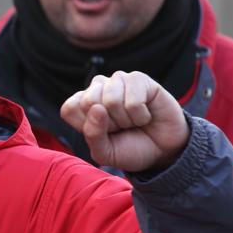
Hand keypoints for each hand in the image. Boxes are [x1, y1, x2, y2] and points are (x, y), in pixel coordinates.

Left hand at [60, 71, 189, 172]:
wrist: (163, 151)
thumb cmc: (130, 148)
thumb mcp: (105, 152)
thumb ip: (93, 135)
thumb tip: (96, 108)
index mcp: (83, 103)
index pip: (70, 109)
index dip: (88, 127)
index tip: (103, 134)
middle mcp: (98, 88)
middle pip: (89, 102)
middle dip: (109, 124)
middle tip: (121, 128)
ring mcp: (118, 81)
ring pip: (111, 100)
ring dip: (126, 120)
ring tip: (133, 121)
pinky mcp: (139, 79)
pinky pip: (133, 100)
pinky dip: (141, 115)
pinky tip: (146, 115)